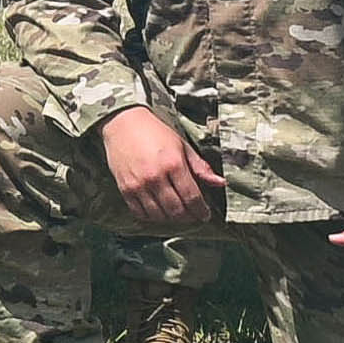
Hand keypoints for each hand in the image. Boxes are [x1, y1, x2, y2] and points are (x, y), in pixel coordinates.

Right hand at [99, 105, 222, 227]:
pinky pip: (140, 213)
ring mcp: (138, 185)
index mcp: (173, 164)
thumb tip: (220, 183)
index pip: (192, 197)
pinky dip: (151, 216)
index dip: (201, 210)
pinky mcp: (125, 189)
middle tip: (192, 214)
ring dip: (170, 218)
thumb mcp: (182, 146)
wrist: (123, 124)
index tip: (204, 214)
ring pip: (159, 215)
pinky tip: (158, 210)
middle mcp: (155, 177)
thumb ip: (200, 168)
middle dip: (188, 216)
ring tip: (176, 212)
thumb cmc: (154, 132)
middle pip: (176, 210)